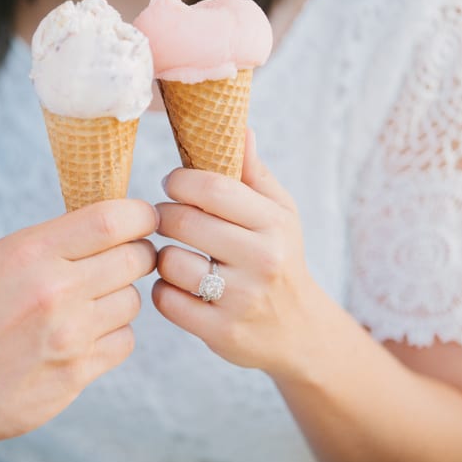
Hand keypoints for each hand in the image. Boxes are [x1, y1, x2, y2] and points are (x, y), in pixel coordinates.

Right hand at [0, 199, 156, 460]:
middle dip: (138, 253)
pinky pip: (124, 341)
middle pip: (135, 258)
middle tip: (125, 257)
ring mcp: (70, 336)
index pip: (111, 219)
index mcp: (30, 253)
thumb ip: (40, 243)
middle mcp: (56, 291)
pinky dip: (112, 335)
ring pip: (132, 301)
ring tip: (89, 302)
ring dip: (119, 296)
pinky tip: (83, 335)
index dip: (139, 214)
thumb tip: (91, 229)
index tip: (143, 217)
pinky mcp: (77, 374)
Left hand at [153, 130, 321, 376]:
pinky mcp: (221, 332)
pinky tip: (178, 287)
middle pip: (183, 221)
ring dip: (162, 256)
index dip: (180, 181)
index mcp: (273, 223)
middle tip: (165, 219)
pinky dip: (163, 291)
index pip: (212, 187)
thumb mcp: (280, 214)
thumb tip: (240, 128)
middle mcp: (261, 259)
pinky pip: (166, 300)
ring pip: (169, 262)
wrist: (300, 333)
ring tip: (175, 256)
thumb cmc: (281, 260)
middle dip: (163, 215)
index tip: (173, 185)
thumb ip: (254, 173)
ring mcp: (241, 298)